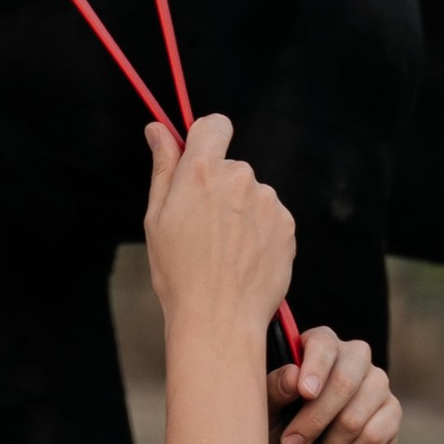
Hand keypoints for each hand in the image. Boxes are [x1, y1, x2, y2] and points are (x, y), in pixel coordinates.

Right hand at [142, 115, 295, 339]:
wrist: (219, 318)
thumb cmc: (179, 273)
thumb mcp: (157, 217)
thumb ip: (163, 167)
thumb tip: (158, 130)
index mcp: (201, 172)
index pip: (214, 125)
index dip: (206, 138)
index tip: (200, 157)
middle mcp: (239, 178)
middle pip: (231, 167)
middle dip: (219, 187)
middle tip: (204, 228)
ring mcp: (267, 201)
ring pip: (252, 194)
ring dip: (241, 211)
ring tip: (225, 249)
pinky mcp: (286, 224)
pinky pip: (270, 216)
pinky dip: (259, 231)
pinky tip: (244, 258)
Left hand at [269, 325, 401, 443]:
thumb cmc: (278, 432)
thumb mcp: (264, 411)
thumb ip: (274, 389)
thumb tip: (293, 375)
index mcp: (319, 347)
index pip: (324, 343)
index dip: (316, 368)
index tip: (304, 393)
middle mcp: (353, 359)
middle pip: (345, 380)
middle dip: (316, 418)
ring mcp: (377, 385)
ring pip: (357, 414)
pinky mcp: (392, 414)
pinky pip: (375, 435)